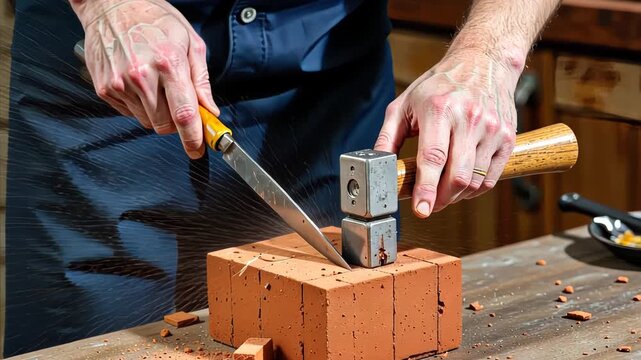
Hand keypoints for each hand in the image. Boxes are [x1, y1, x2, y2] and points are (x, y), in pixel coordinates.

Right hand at [71, 0, 217, 158]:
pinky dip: (138, 105)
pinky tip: (138, 82)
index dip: (194, 138)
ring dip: (157, 112)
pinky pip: (129, 113)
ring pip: (147, 122)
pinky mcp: (104, 89)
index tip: (199, 149)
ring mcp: (119, 84)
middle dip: (176, 121)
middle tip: (177, 102)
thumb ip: (202, 80)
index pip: (184, 114)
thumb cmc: (154, 19)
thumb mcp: (190, 42)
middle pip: (165, 125)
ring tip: (155, 84)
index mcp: (168, 64)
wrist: (111, 5)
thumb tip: (210, 111)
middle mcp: (141, 76)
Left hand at [374, 50, 518, 217]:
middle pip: (458, 176)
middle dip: (441, 199)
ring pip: (475, 181)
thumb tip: (378, 166)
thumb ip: (387, 138)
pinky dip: (474, 189)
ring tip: (443, 190)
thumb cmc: (440, 84)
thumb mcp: (405, 104)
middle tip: (428, 204)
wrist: (484, 63)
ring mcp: (491, 129)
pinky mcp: (506, 138)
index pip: (433, 158)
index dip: (427, 188)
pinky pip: (491, 178)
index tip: (421, 209)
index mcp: (439, 109)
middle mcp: (469, 119)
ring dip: (456, 195)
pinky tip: (461, 183)